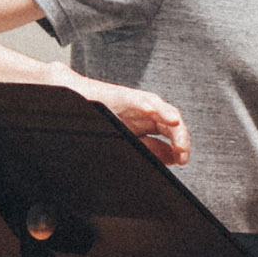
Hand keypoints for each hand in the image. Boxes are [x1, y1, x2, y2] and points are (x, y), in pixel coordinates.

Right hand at [55, 66, 190, 164]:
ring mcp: (135, 104)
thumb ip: (151, 148)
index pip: (172, 135)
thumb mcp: (130, 141)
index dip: (180, 147)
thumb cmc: (100, 121)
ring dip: (169, 117)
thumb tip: (173, 157)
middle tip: (182, 152)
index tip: (182, 160)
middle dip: (180, 137)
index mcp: (148, 125)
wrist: (75, 100)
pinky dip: (143, 103)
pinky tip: (149, 110)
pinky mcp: (121, 96)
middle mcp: (146, 113)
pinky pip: (135, 98)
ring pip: (159, 107)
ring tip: (175, 126)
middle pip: (171, 122)